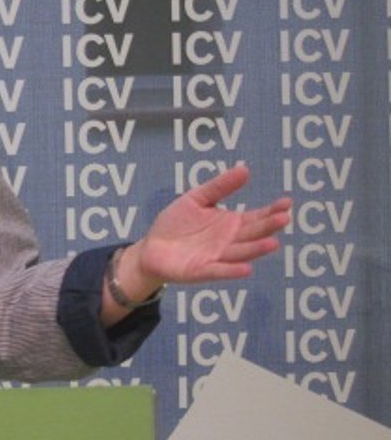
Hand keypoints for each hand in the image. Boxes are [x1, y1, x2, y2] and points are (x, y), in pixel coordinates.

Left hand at [128, 165, 291, 289]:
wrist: (152, 247)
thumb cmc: (177, 223)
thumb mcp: (197, 199)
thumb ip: (220, 187)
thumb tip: (245, 169)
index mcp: (231, 224)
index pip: (257, 217)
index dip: (272, 211)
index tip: (287, 203)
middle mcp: (229, 241)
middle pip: (253, 234)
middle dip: (268, 227)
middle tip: (284, 218)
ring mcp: (217, 257)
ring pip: (241, 253)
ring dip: (256, 249)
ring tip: (273, 243)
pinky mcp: (202, 270)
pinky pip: (219, 271)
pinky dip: (232, 270)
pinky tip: (246, 269)